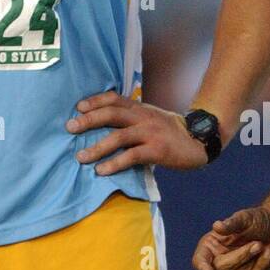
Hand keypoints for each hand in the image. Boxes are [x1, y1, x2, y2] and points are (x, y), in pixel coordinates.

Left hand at [66, 90, 206, 173]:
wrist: (199, 140)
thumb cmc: (169, 131)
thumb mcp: (150, 117)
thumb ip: (131, 117)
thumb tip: (104, 123)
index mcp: (140, 108)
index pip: (114, 99)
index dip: (95, 101)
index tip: (78, 107)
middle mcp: (143, 117)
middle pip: (112, 114)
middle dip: (89, 120)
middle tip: (70, 128)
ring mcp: (150, 133)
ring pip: (119, 136)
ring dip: (97, 147)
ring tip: (81, 157)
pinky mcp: (157, 150)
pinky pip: (132, 156)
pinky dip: (114, 163)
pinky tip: (102, 170)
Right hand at [192, 206, 269, 269]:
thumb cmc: (257, 219)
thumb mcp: (244, 218)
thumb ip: (231, 224)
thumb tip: (216, 226)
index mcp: (211, 245)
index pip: (200, 260)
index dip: (202, 266)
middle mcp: (220, 259)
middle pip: (221, 269)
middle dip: (240, 257)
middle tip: (257, 244)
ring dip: (253, 260)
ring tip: (261, 245)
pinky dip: (263, 265)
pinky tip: (267, 253)